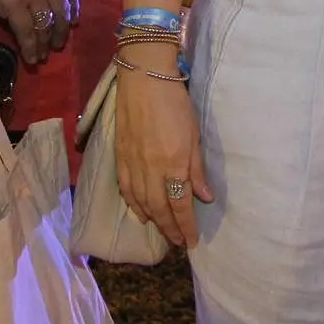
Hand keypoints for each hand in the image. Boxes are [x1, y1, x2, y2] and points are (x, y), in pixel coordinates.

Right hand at [0, 0, 79, 64]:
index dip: (73, 7)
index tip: (73, 19)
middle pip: (62, 10)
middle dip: (62, 30)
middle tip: (59, 43)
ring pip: (46, 24)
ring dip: (45, 43)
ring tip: (44, 56)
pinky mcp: (13, 6)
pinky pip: (26, 32)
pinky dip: (30, 48)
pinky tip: (31, 58)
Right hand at [113, 51, 211, 248]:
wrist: (144, 81)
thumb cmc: (175, 104)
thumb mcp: (193, 135)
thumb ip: (197, 169)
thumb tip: (204, 198)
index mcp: (173, 164)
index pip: (180, 205)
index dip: (186, 225)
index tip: (192, 241)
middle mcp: (150, 170)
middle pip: (159, 209)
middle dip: (170, 228)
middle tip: (178, 242)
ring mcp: (132, 165)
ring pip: (141, 202)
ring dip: (153, 220)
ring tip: (163, 231)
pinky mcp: (119, 157)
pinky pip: (125, 189)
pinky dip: (133, 205)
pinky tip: (139, 212)